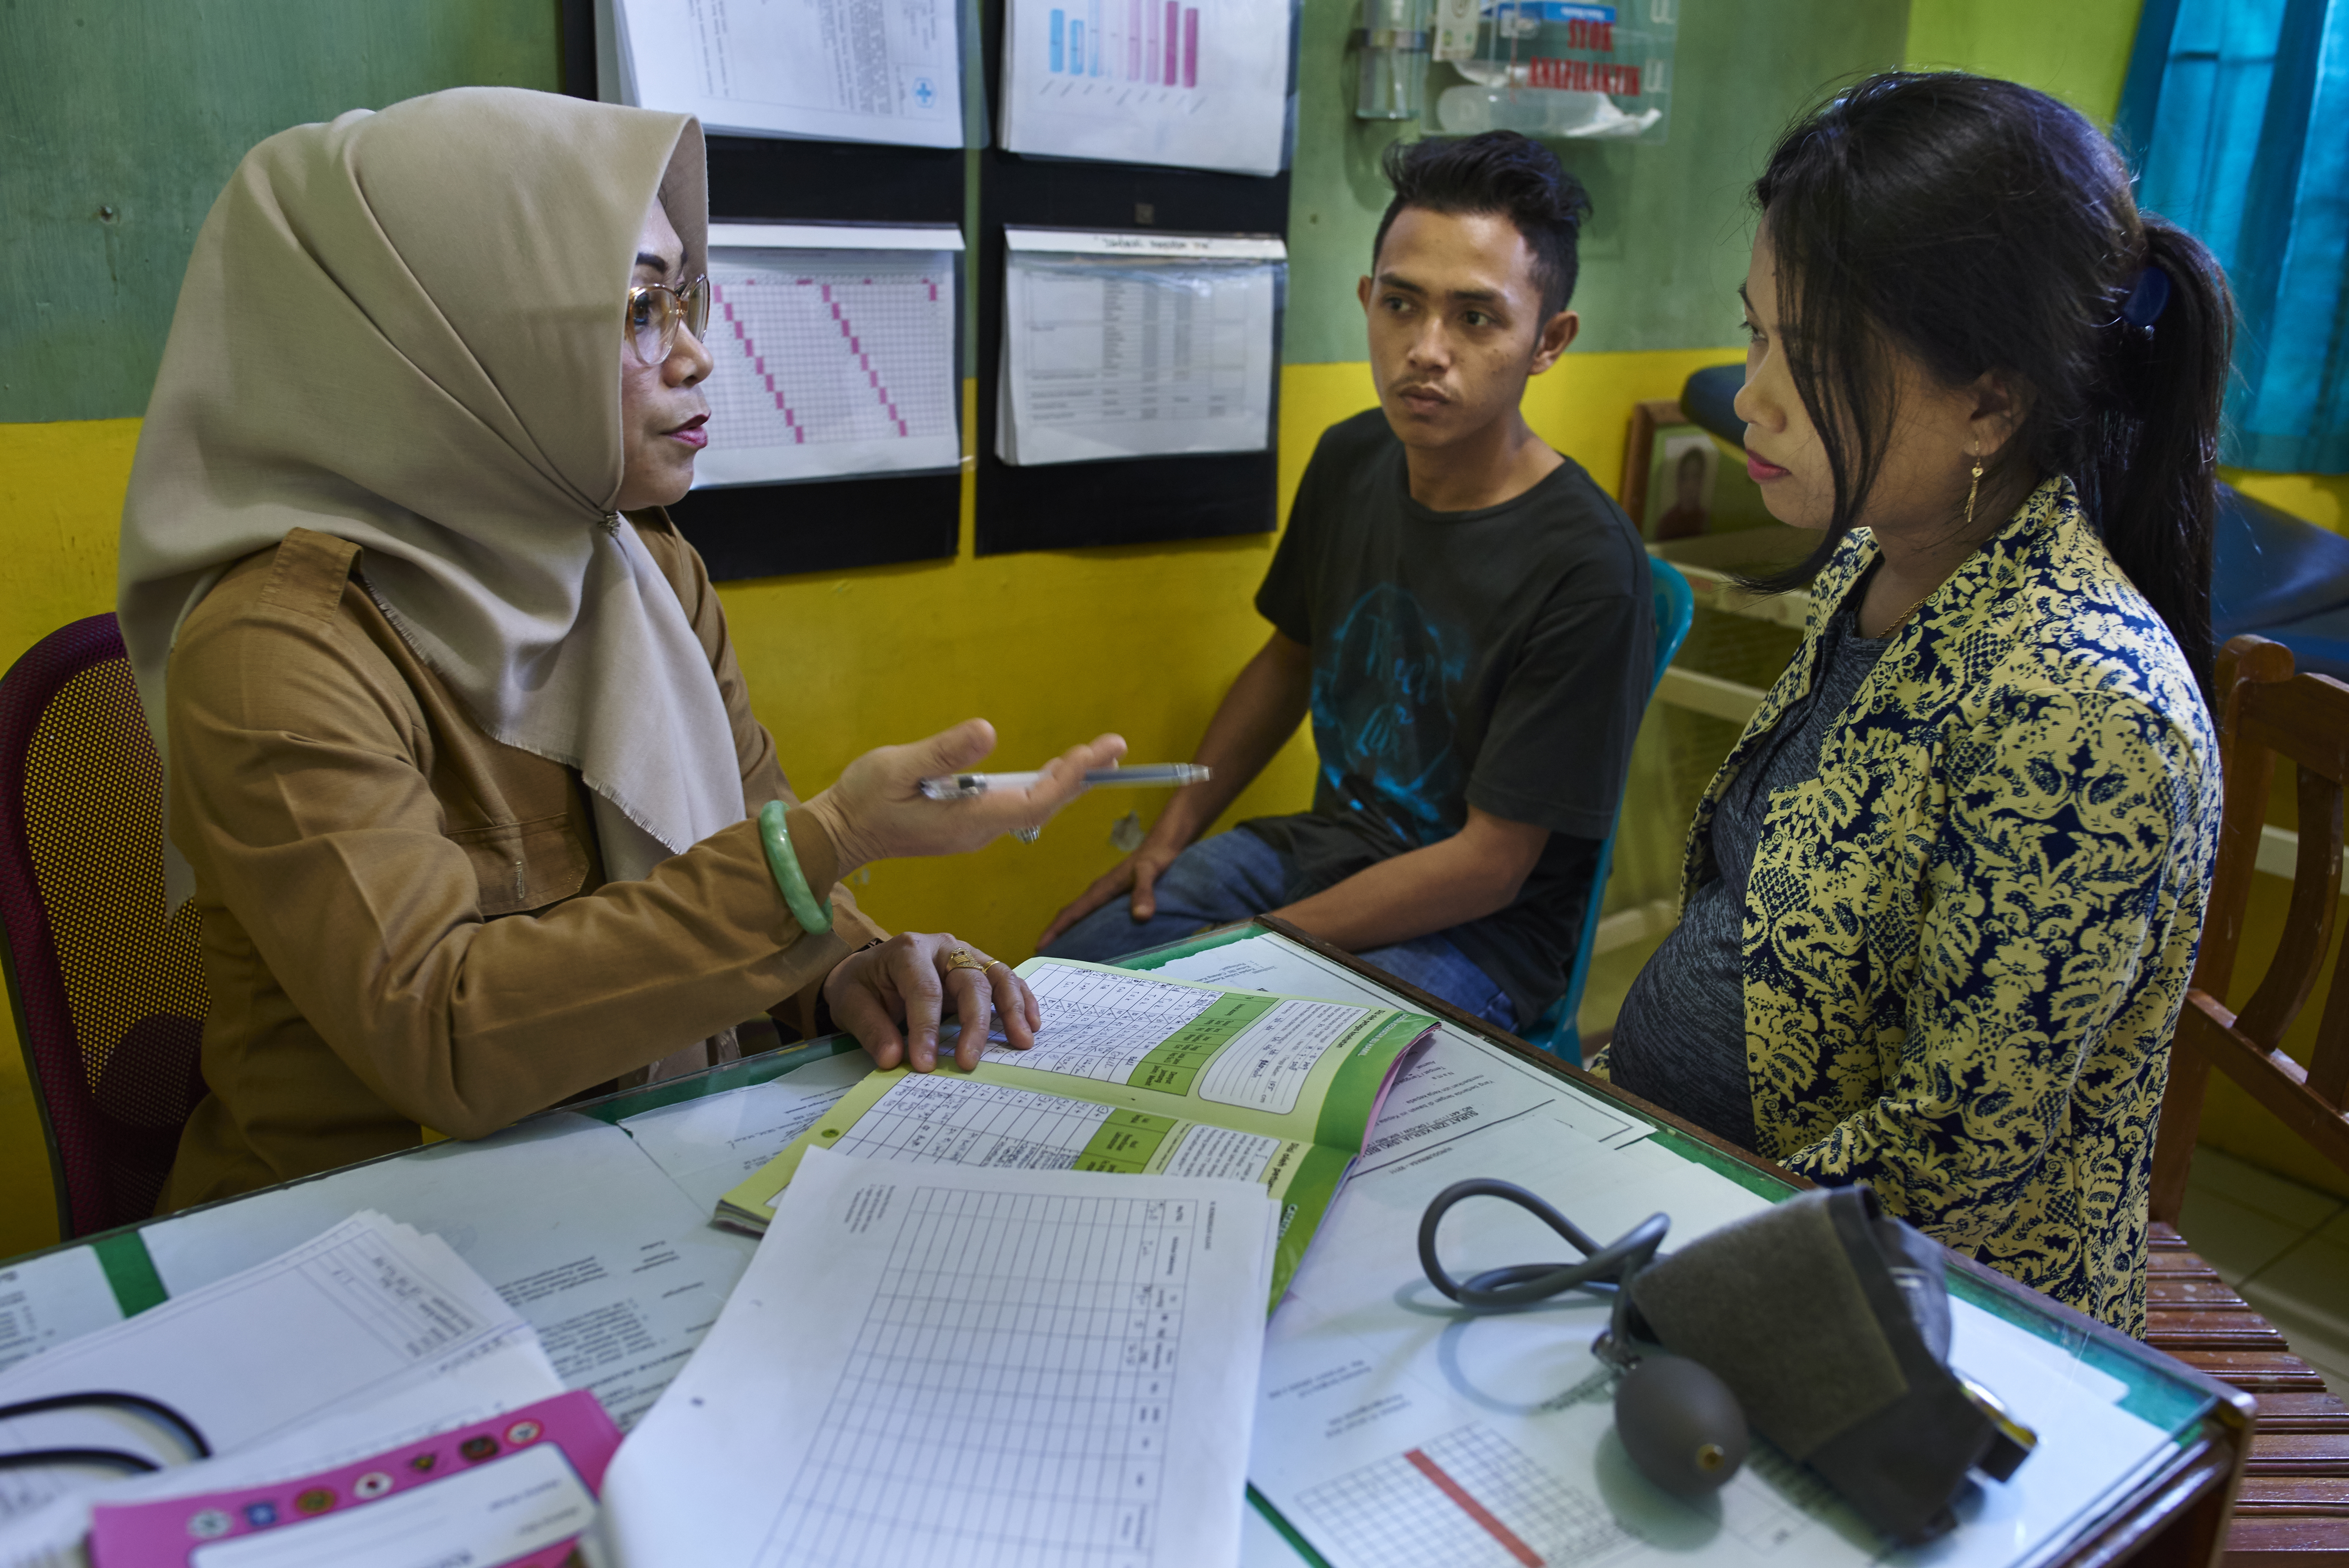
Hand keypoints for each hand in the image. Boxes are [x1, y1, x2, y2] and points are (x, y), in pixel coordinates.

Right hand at [801, 720, 1125, 875]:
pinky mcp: (965, 827)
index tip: (1099, 750)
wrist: (838, 835)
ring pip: (1031, 808)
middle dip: (1080, 776)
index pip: (1036, 799)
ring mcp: (973, 832)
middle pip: (1043, 805)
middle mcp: (979, 831)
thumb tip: (987, 732)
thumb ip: (943, 752)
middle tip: (1114, 749)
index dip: (1071, 775)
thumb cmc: (861, 800)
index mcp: (970, 819)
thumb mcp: (897, 768)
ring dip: (1063, 782)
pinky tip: (1051, 774)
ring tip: (1094, 757)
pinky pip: (1014, 808)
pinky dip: (1039, 788)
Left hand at [823, 932, 1040, 1072]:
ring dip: (1013, 1009)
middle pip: (970, 981)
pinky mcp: (979, 968)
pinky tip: (1031, 1024)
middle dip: (974, 1023)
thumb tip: (892, 1059)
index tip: (924, 1065)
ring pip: (998, 976)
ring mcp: (966, 955)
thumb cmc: (862, 986)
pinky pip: (1007, 980)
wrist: (869, 970)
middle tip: (970, 1062)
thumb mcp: (850, 1004)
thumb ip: (871, 1029)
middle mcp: (943, 947)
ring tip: (1022, 1041)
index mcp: (908, 951)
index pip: (925, 990)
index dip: (926, 1028)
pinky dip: (1023, 1001)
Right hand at [1036, 833, 1186, 948]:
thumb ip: (1144, 891)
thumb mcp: (1149, 872)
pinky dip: (1086, 929)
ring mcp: (1105, 896)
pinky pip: (1093, 916)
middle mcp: (1098, 894)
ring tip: (1064, 956)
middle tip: (1048, 959)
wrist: (1163, 847)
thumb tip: (1141, 916)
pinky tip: (1093, 944)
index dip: (1055, 930)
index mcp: (1100, 890)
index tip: (1040, 947)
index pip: (1072, 912)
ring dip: (1070, 933)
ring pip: (1081, 917)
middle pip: (1070, 916)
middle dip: (1057, 935)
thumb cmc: (1154, 859)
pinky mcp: (1115, 898)